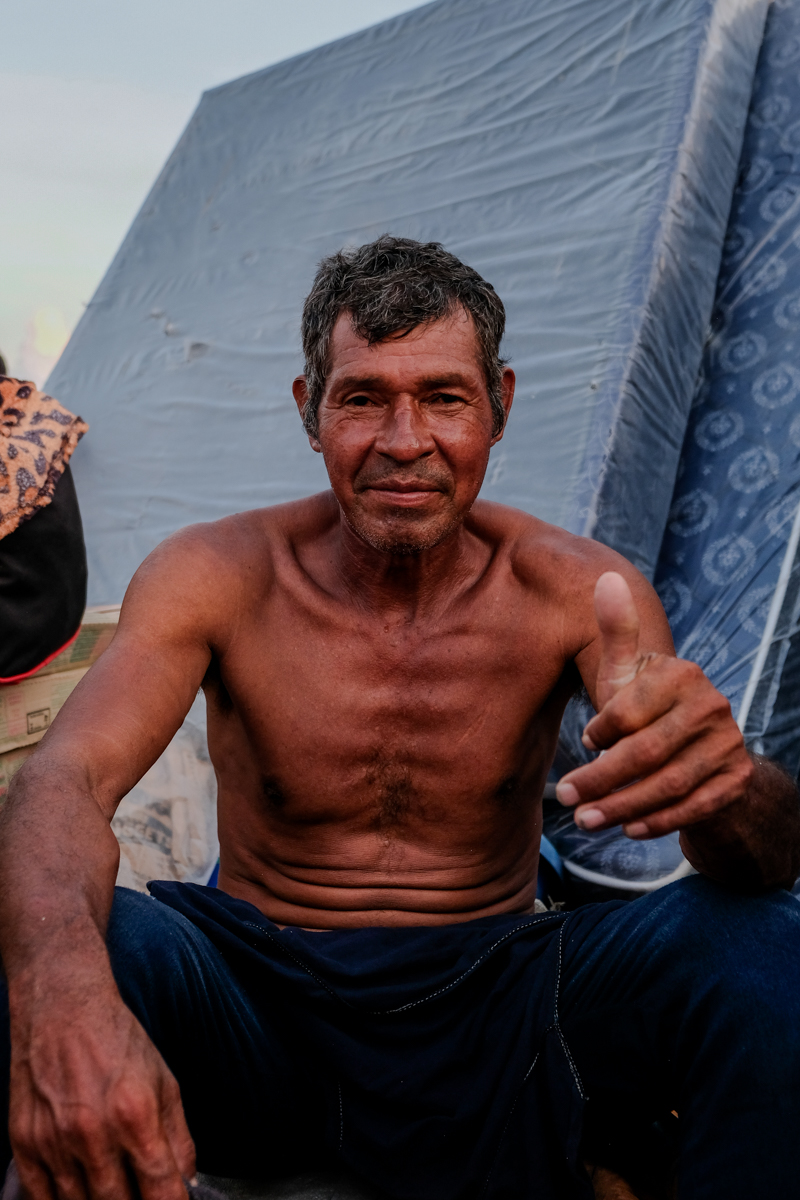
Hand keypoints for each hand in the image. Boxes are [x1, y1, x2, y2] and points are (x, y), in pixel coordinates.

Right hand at [9, 972, 194, 1199]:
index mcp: (135, 1115)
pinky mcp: (24, 1144)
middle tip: (140, 1194)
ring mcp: (54, 1143)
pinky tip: (78, 1194)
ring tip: (113, 1190)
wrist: (62, 1009)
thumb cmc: (117, 1041)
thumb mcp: (164, 1081)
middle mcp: (93, 1134)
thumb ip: (179, 1137)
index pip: (160, 1190)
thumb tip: (187, 1182)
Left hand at [555, 572, 751, 838]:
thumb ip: (617, 632)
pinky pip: (691, 810)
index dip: (602, 731)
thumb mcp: (630, 672)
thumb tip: (605, 578)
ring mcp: (729, 747)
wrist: (705, 751)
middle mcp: (713, 707)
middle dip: (599, 779)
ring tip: (585, 820)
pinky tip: (626, 829)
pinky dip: (655, 822)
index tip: (583, 743)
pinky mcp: (735, 783)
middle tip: (565, 797)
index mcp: (683, 674)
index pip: (630, 709)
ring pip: (666, 786)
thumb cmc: (649, 707)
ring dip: (620, 807)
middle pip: (646, 752)